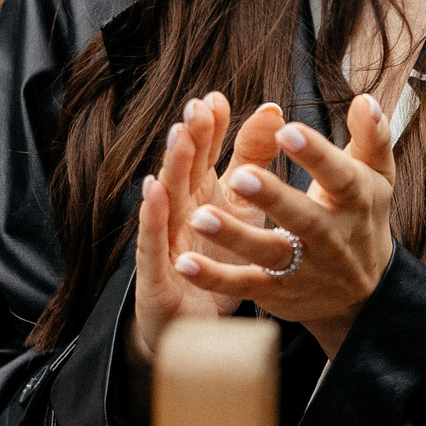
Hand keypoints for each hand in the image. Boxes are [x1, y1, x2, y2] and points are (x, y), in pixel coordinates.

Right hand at [131, 93, 247, 368]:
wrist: (195, 326)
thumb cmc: (216, 258)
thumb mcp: (241, 206)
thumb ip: (252, 158)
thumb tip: (272, 108)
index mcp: (202, 193)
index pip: (205, 154)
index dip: (210, 128)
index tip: (217, 99)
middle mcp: (180, 211)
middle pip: (185, 168)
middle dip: (190, 137)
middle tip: (197, 107)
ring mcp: (166, 239)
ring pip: (168, 196)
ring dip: (171, 166)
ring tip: (179, 136)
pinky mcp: (157, 272)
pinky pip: (153, 241)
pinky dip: (152, 215)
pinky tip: (153, 192)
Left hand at [175, 93, 395, 359]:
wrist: (366, 294)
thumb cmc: (362, 215)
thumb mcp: (375, 176)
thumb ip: (371, 136)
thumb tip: (364, 99)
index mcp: (355, 199)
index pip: (338, 175)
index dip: (315, 154)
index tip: (286, 130)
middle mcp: (331, 237)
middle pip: (302, 217)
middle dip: (271, 197)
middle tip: (238, 175)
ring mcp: (304, 269)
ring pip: (268, 254)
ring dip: (233, 237)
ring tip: (198, 217)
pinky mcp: (279, 295)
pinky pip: (245, 286)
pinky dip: (215, 278)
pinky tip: (184, 264)